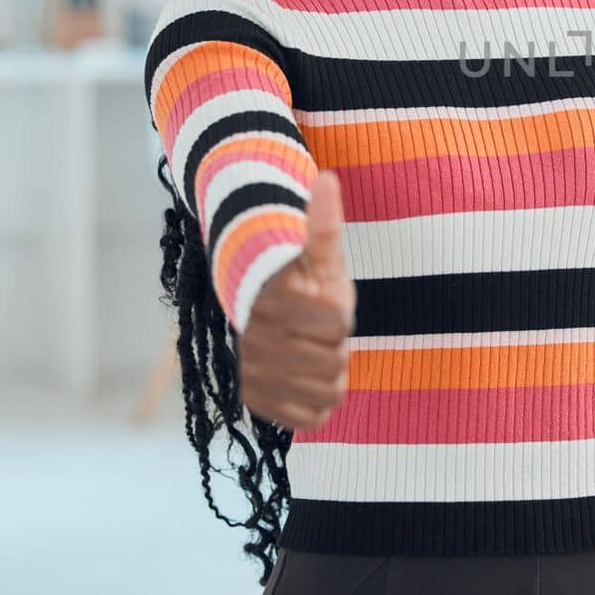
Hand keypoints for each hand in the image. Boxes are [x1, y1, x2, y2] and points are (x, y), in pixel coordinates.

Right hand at [239, 171, 355, 430]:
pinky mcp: (256, 403)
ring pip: (327, 392)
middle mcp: (255, 341)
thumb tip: (328, 177)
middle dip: (336, 347)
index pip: (338, 327)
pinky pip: (313, 417)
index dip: (341, 316)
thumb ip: (324, 222)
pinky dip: (319, 403)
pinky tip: (307, 380)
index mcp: (272, 302)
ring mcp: (253, 375)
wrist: (267, 317)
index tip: (323, 305)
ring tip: (313, 353)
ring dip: (331, 375)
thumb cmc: (304, 280)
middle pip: (334, 362)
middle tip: (318, 333)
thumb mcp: (320, 254)